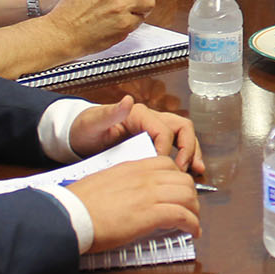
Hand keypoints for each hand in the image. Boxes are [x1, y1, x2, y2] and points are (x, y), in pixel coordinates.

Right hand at [66, 157, 199, 252]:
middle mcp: (145, 177)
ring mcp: (149, 194)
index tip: (177, 193)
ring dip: (195, 211)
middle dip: (191, 196)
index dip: (178, 179)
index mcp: (133, 167)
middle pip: (183, 180)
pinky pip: (182, 215)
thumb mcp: (105, 181)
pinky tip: (192, 232)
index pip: (168, 164)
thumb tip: (133, 196)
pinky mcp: (150, 214)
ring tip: (192, 222)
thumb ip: (124, 182)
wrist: (70, 215)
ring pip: (188, 195)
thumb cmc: (80, 204)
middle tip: (189, 210)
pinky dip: (192, 224)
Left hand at [69, 96, 204, 174]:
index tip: (161, 166)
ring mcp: (156, 131)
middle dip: (188, 148)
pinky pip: (177, 148)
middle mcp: (153, 120)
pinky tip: (189, 173)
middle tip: (184, 169)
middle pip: (182, 128)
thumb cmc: (85, 129)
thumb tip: (127, 100)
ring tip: (196, 171)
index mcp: (140, 114)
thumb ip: (110, 113)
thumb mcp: (93, 122)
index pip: (164, 130)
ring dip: (193, 153)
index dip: (166, 148)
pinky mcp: (155, 142)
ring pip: (184, 137)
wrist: (78, 137)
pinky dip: (186, 159)